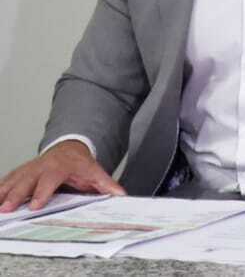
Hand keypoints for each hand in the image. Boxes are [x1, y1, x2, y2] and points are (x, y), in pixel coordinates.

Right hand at [0, 140, 123, 212]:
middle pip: (27, 181)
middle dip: (16, 195)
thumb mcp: (94, 172)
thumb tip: (120, 195)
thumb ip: (106, 184)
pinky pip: (6, 180)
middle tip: (6, 209)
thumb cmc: (80, 164)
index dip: (43, 193)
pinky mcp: (20, 173)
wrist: (68, 148)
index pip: (50, 180)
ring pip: (13, 180)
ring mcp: (29, 169)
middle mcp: (41, 167)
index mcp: (60, 167)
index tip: (36, 206)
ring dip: (2, 193)